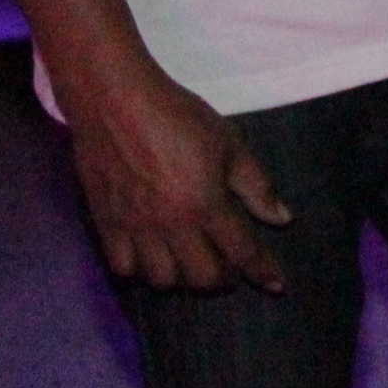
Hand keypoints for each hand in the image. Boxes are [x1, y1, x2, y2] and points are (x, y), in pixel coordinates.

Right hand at [65, 67, 291, 292]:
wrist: (115, 102)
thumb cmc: (178, 117)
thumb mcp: (229, 144)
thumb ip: (256, 186)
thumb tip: (282, 219)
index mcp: (206, 204)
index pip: (241, 251)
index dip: (262, 271)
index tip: (275, 285)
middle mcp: (171, 224)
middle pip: (201, 277)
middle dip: (222, 279)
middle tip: (228, 267)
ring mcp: (135, 228)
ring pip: (161, 279)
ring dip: (182, 278)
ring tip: (189, 261)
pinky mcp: (105, 223)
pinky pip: (122, 267)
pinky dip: (140, 271)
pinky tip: (151, 258)